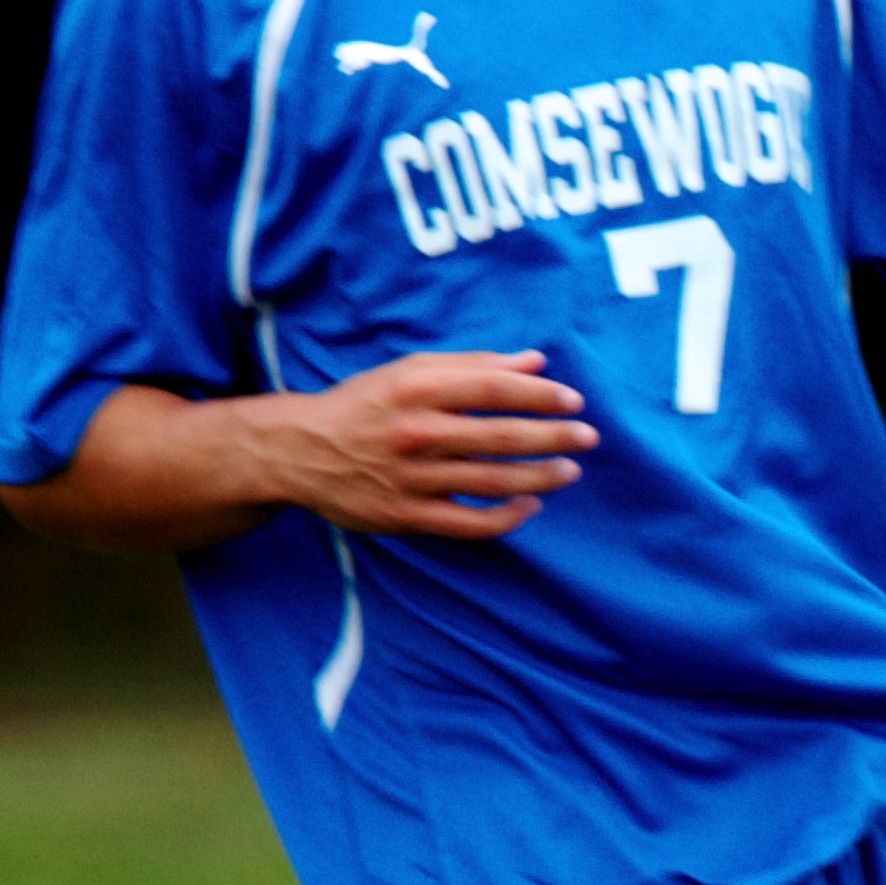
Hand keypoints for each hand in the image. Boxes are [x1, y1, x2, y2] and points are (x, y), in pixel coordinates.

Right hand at [260, 352, 595, 538]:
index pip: (492, 389)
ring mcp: (411, 478)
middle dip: (554, 437)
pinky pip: (471, 523)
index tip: (573, 401)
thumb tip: (536, 361)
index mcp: (415, 390)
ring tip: (570, 470)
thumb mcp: (409, 372)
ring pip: (493, 482)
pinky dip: (508, 517)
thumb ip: (473, 366)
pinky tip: (530, 505)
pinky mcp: (406, 516)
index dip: (540, 395)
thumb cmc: (365, 405)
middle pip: (501, 436)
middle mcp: (415, 433)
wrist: (297, 450)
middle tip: (588, 437)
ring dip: (541, 477)